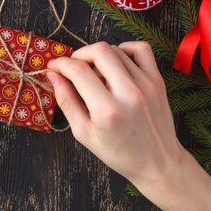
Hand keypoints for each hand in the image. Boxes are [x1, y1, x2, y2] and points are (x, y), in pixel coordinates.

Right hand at [46, 41, 184, 190]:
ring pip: (116, 50)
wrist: (158, 162)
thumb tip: (53, 75)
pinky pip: (140, 49)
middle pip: (99, 51)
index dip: (60, 64)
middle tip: (73, 67)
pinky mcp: (157, 80)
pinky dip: (125, 48)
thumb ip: (67, 101)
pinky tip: (116, 62)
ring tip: (95, 73)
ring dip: (99, 56)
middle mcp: (128, 93)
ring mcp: (146, 84)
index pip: (78, 71)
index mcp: (107, 110)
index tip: (53, 67)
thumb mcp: (84, 134)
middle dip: (79, 54)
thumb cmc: (118, 153)